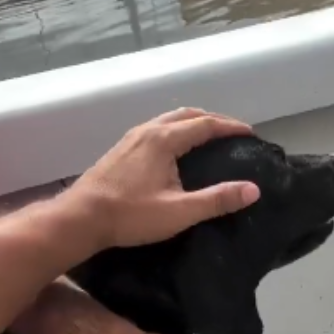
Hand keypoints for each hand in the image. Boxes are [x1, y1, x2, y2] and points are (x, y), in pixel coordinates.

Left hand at [66, 108, 260, 248]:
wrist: (80, 218)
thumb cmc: (130, 215)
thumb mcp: (179, 211)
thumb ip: (217, 200)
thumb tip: (253, 190)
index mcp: (164, 139)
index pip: (205, 124)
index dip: (230, 127)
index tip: (250, 134)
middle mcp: (147, 130)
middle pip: (185, 115)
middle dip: (211, 120)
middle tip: (230, 133)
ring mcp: (129, 139)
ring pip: (166, 120)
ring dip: (189, 124)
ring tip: (205, 138)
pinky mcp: (118, 151)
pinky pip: (153, 130)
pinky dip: (172, 132)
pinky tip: (172, 152)